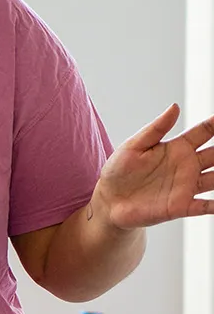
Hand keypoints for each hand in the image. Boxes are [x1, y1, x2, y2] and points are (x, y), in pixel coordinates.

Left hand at [92, 104, 213, 230]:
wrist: (109, 201)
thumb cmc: (118, 171)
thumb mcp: (134, 146)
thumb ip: (156, 129)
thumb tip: (175, 107)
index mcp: (177, 148)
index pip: (205, 133)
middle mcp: (188, 166)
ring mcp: (187, 186)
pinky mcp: (182, 206)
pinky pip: (207, 206)